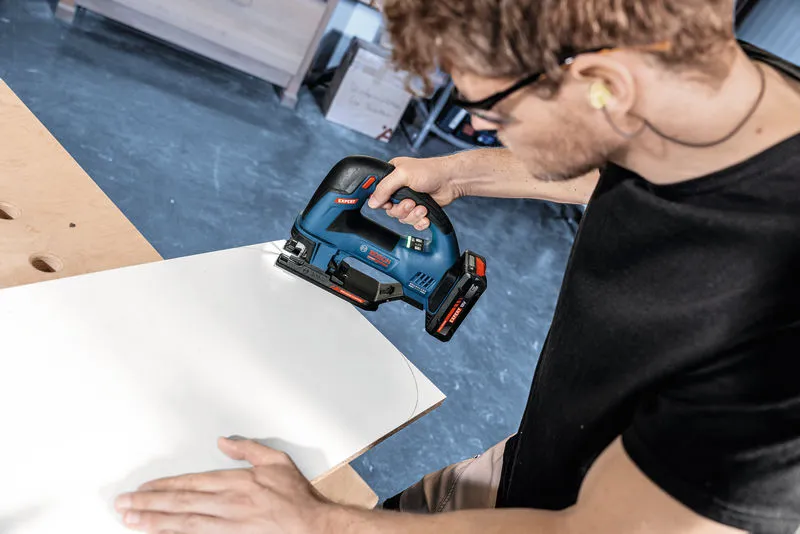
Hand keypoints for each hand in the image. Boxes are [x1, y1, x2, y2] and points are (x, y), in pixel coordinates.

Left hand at [115, 437, 331, 533]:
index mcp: (236, 482)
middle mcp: (227, 504)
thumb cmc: (295, 496)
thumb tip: (223, 441)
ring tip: (130, 521)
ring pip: (183, 523)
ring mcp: (228, 526)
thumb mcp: (276, 461)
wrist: (312, 527)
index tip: (142, 488)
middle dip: (148, 504)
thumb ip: (248, 449)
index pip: (191, 483)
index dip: (164, 486)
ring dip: (154, 522)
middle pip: (180, 503)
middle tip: (122, 504)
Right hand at [367, 156, 463, 230]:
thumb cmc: (430, 171)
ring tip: (422, 208)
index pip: (377, 194)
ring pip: (401, 217)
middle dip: (401, 209)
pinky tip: (425, 215)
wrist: (451, 181)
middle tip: (411, 203)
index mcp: (391, 177)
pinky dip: (419, 222)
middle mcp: (398, 190)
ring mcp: (409, 201)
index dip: (381, 201)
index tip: (388, 203)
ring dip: (412, 215)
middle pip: (390, 209)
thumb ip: (385, 187)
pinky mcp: (418, 210)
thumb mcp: (402, 174)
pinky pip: (412, 223)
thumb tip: (372, 202)